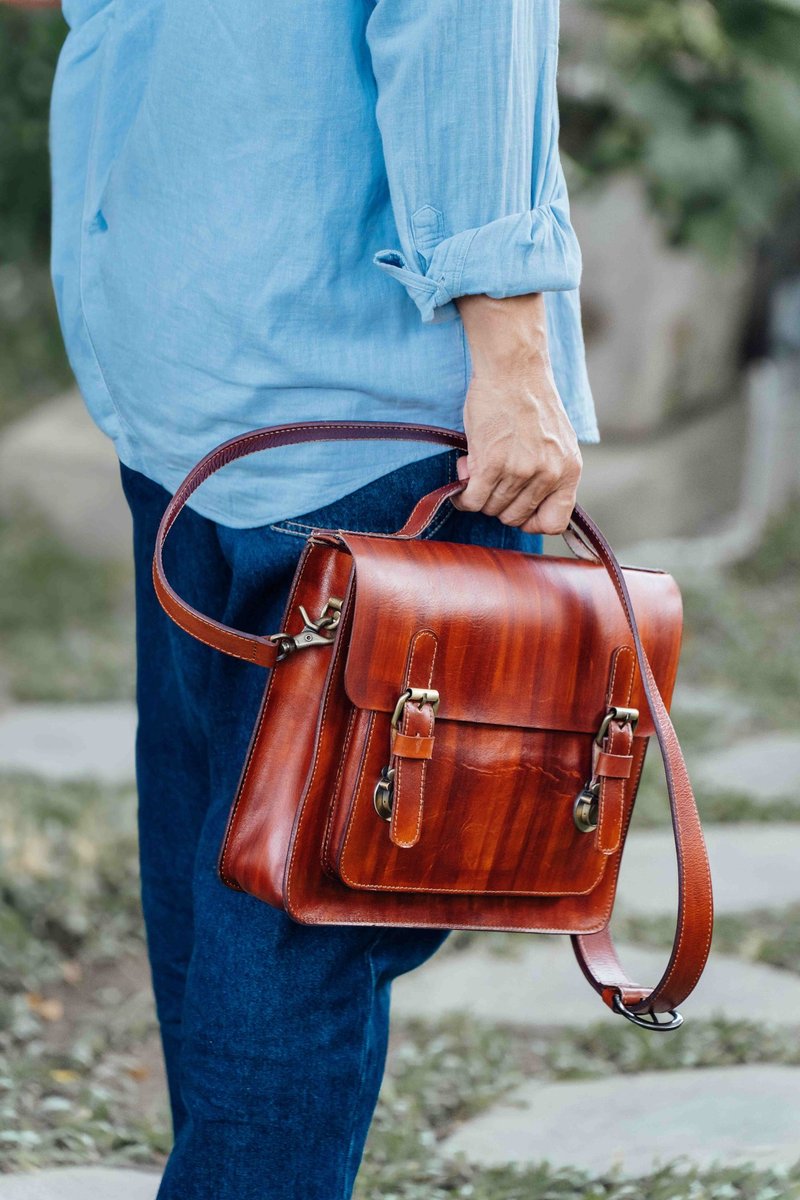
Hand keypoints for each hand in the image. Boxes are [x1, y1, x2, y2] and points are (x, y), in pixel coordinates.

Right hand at [452, 293, 582, 535]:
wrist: (514, 369)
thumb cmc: (530, 401)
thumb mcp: (556, 442)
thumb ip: (549, 473)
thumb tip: (526, 505)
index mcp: (568, 470)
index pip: (554, 522)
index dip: (531, 521)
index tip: (516, 507)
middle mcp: (549, 474)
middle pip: (514, 517)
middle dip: (498, 503)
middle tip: (490, 478)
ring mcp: (521, 470)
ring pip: (491, 508)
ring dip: (478, 494)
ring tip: (476, 468)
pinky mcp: (493, 463)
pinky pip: (473, 499)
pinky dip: (463, 496)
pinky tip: (463, 479)